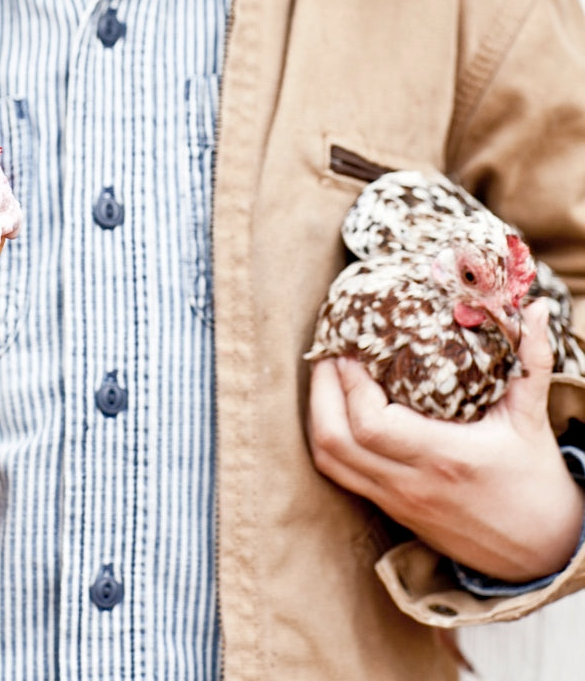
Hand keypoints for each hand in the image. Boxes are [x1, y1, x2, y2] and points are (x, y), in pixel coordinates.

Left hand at [307, 299, 584, 581]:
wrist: (539, 550)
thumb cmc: (534, 480)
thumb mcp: (532, 419)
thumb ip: (533, 361)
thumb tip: (538, 307)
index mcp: (444, 458)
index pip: (372, 424)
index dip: (351, 382)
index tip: (354, 346)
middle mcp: (411, 483)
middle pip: (334, 440)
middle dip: (322, 389)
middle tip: (329, 350)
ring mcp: (396, 500)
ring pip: (328, 460)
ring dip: (318, 413)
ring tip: (327, 373)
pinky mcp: (390, 509)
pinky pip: (340, 474)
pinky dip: (328, 438)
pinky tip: (336, 408)